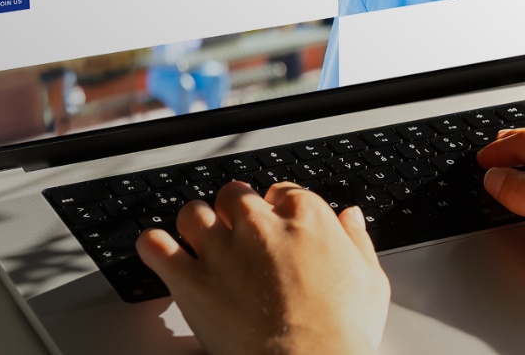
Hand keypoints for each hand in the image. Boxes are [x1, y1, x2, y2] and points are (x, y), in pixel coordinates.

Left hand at [136, 181, 389, 354]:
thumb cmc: (341, 333)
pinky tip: (163, 252)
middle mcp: (259, 226)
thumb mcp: (370, 282)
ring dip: (197, 224)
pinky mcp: (190, 280)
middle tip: (239, 232)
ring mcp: (221, 251)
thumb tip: (350, 218)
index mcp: (305, 219)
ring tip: (202, 241)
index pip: (284, 191)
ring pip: (194, 212)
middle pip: (235, 195)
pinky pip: (156, 246)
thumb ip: (356, 242)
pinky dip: (155, 246)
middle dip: (236, 210)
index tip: (277, 222)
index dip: (278, 207)